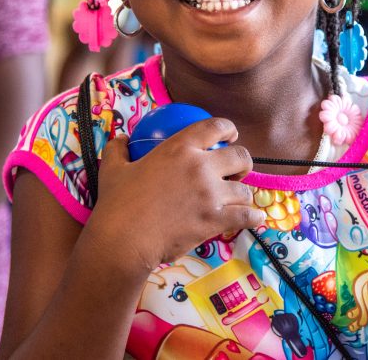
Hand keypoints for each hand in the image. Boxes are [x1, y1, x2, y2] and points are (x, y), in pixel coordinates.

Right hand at [91, 118, 263, 270]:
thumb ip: (118, 149)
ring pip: (245, 190)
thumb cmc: (116, 204)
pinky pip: (246, 217)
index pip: (215, 127)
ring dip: (243, 194)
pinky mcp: (215, 220)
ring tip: (237, 199)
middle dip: (244, 162)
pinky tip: (255, 218)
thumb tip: (122, 139)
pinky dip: (253, 218)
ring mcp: (210, 194)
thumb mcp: (112, 168)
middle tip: (237, 170)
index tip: (230, 135)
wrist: (124, 240)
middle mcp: (201, 167)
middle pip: (240, 156)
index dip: (228, 128)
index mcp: (179, 148)